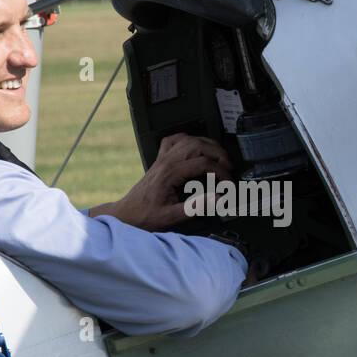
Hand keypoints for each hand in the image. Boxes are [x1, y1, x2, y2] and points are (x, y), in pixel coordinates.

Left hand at [88, 133, 232, 230]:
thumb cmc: (146, 216)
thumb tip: (217, 198)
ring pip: (190, 139)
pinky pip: (174, 140)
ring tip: (219, 159)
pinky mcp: (160, 159)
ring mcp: (162, 158)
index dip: (221, 173)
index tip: (229, 184)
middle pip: (199, 146)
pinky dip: (188, 139)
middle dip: (219, 155)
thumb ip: (196, 207)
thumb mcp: (172, 217)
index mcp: (170, 174)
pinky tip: (196, 147)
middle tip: (228, 170)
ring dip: (208, 146)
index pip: (203, 164)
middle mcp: (166, 162)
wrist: (128, 214)